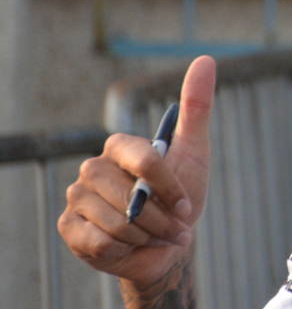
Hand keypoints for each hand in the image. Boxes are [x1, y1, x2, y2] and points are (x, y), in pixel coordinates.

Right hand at [58, 56, 215, 290]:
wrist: (165, 245)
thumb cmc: (180, 197)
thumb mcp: (194, 151)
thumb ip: (197, 107)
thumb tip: (206, 59)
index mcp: (120, 146)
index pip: (147, 160)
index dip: (171, 188)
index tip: (186, 205)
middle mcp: (92, 167)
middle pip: (131, 198)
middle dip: (160, 219)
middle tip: (172, 227)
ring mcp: (76, 197)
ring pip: (118, 223)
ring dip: (145, 235)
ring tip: (152, 235)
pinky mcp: (69, 227)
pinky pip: (99, 242)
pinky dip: (122, 249)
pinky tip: (127, 246)